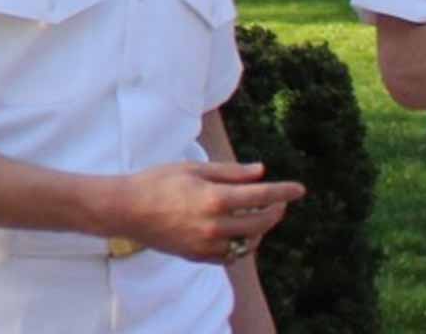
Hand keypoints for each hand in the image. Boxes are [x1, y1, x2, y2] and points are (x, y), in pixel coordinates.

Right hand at [113, 161, 301, 264]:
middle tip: (278, 201)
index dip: (284, 192)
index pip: (262, 196)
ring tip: (258, 215)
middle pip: (261, 222)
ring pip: (249, 242)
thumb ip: (231, 172)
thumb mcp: (194, 169)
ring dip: (260, 229)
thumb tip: (261, 171)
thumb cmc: (156, 182)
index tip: (300, 189)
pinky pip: (231, 256)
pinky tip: (238, 232)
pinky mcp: (197, 256)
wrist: (125, 209)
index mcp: (214, 199)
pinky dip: (240, 245)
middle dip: (275, 211)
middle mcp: (214, 225)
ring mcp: (206, 244)